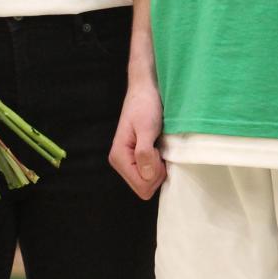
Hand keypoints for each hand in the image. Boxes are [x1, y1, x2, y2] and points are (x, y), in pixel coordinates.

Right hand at [108, 76, 167, 198]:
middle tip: (158, 148)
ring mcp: (128, 162)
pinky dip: (158, 165)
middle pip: (145, 188)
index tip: (156, 151)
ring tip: (157, 146)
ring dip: (158, 168)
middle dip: (157, 172)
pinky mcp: (136, 159)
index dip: (154, 173)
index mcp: (119, 157)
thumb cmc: (145, 105)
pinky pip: (150, 174)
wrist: (145, 89)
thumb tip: (147, 175)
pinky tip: (158, 149)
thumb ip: (144, 152)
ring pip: (148, 182)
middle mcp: (120, 163)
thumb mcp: (146, 127)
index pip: (142, 186)